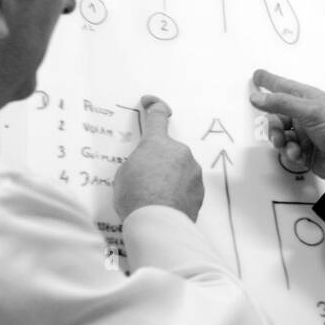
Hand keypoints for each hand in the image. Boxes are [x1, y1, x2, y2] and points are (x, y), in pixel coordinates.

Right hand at [112, 95, 203, 221]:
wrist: (158, 222)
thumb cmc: (136, 196)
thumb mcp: (124, 174)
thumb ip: (138, 163)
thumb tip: (146, 169)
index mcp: (157, 144)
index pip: (158, 117)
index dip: (155, 107)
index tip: (151, 102)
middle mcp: (179, 152)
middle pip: (168, 152)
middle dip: (158, 164)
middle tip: (144, 183)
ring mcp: (193, 171)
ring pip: (180, 171)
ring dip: (169, 180)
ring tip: (154, 200)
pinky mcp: (199, 191)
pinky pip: (187, 187)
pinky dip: (178, 194)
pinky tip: (166, 207)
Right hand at [249, 69, 324, 181]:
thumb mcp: (309, 111)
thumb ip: (281, 103)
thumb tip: (258, 96)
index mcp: (307, 98)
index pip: (283, 86)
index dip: (269, 81)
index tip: (257, 75)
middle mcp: (304, 114)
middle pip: (276, 116)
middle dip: (274, 126)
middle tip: (278, 133)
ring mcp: (304, 133)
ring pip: (279, 135)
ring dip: (282, 142)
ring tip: (290, 146)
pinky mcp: (304, 150)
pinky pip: (286, 150)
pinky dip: (291, 153)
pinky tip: (300, 154)